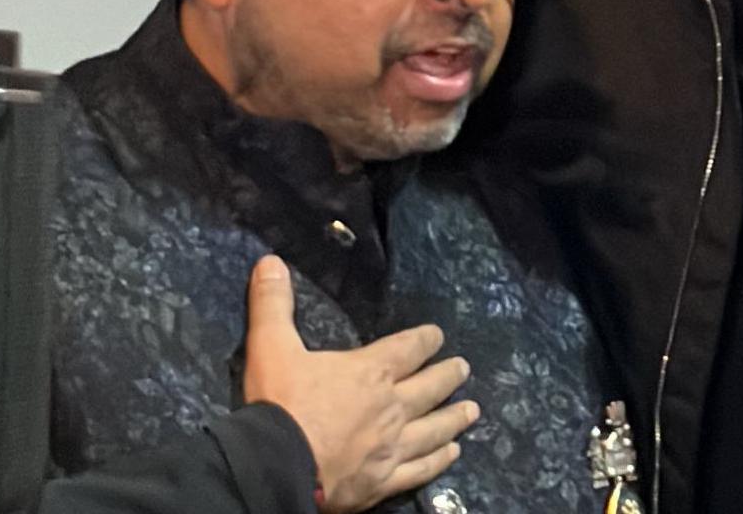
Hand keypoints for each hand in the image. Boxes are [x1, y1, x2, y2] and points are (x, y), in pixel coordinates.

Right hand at [242, 255, 479, 513]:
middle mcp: (392, 406)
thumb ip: (273, 305)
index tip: (438, 336)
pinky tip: (452, 455)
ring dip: (454, 417)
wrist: (277, 467)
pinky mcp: (385, 481)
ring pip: (434, 429)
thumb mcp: (271, 347)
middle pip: (430, 387)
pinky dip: (439, 461)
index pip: (408, 348)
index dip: (425, 340)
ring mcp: (392, 447)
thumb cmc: (279, 406)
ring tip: (472, 411)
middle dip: (448, 375)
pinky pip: (420, 470)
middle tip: (464, 369)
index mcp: (370, 372)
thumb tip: (270, 260)